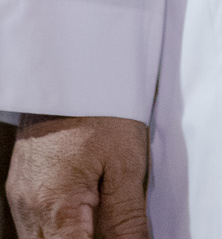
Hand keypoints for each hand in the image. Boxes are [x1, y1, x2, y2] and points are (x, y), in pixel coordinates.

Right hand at [6, 116, 148, 237]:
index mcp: (55, 205)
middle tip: (114, 225)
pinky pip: (37, 224)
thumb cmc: (103, 108)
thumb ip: (128, 219)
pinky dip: (61, 225)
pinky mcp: (21, 188)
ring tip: (100, 213)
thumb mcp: (127, 164)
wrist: (75, 71)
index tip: (121, 235)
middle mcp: (29, 208)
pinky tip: (84, 209)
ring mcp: (21, 199)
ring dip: (72, 235)